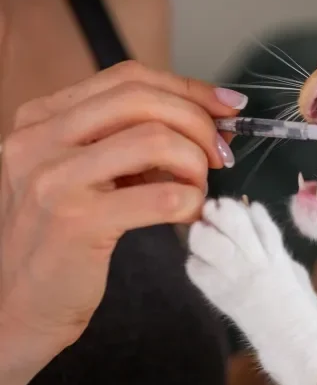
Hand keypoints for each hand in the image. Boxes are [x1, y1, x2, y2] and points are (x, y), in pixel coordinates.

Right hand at [0, 61, 243, 354]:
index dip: (188, 89)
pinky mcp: (74, 221)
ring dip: (195, 165)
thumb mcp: (84, 173)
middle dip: (198, 123)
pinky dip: (191, 203)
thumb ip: (131, 140)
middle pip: (143, 100)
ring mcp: (52, 179)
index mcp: (41, 119)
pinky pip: (161, 196)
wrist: (17, 306)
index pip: (128, 79)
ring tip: (197, 190)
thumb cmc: (62, 239)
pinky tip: (188, 216)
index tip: (227, 107)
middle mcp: (38, 140)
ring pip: (155, 140)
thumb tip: (210, 118)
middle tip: (220, 156)